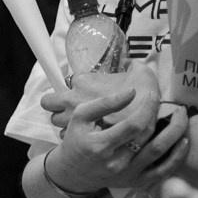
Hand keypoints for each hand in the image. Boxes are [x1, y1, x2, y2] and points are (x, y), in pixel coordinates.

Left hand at [41, 65, 157, 132]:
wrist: (148, 115)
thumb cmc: (144, 90)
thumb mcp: (139, 71)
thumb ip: (130, 65)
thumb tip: (129, 62)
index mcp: (84, 81)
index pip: (70, 80)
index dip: (78, 86)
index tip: (89, 92)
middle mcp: (72, 98)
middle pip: (49, 102)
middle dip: (58, 105)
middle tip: (73, 108)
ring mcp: (72, 117)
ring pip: (55, 120)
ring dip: (64, 121)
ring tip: (81, 124)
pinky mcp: (77, 133)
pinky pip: (66, 134)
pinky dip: (74, 135)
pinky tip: (87, 135)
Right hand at [43, 84, 186, 194]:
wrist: (73, 173)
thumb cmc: (76, 140)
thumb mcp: (80, 117)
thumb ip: (104, 103)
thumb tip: (132, 92)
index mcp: (100, 145)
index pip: (133, 124)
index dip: (148, 108)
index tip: (154, 95)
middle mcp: (116, 162)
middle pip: (148, 136)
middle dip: (165, 117)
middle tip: (176, 105)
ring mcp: (128, 174)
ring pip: (159, 152)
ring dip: (176, 133)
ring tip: (183, 117)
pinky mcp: (136, 182)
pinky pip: (163, 171)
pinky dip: (177, 157)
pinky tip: (185, 141)